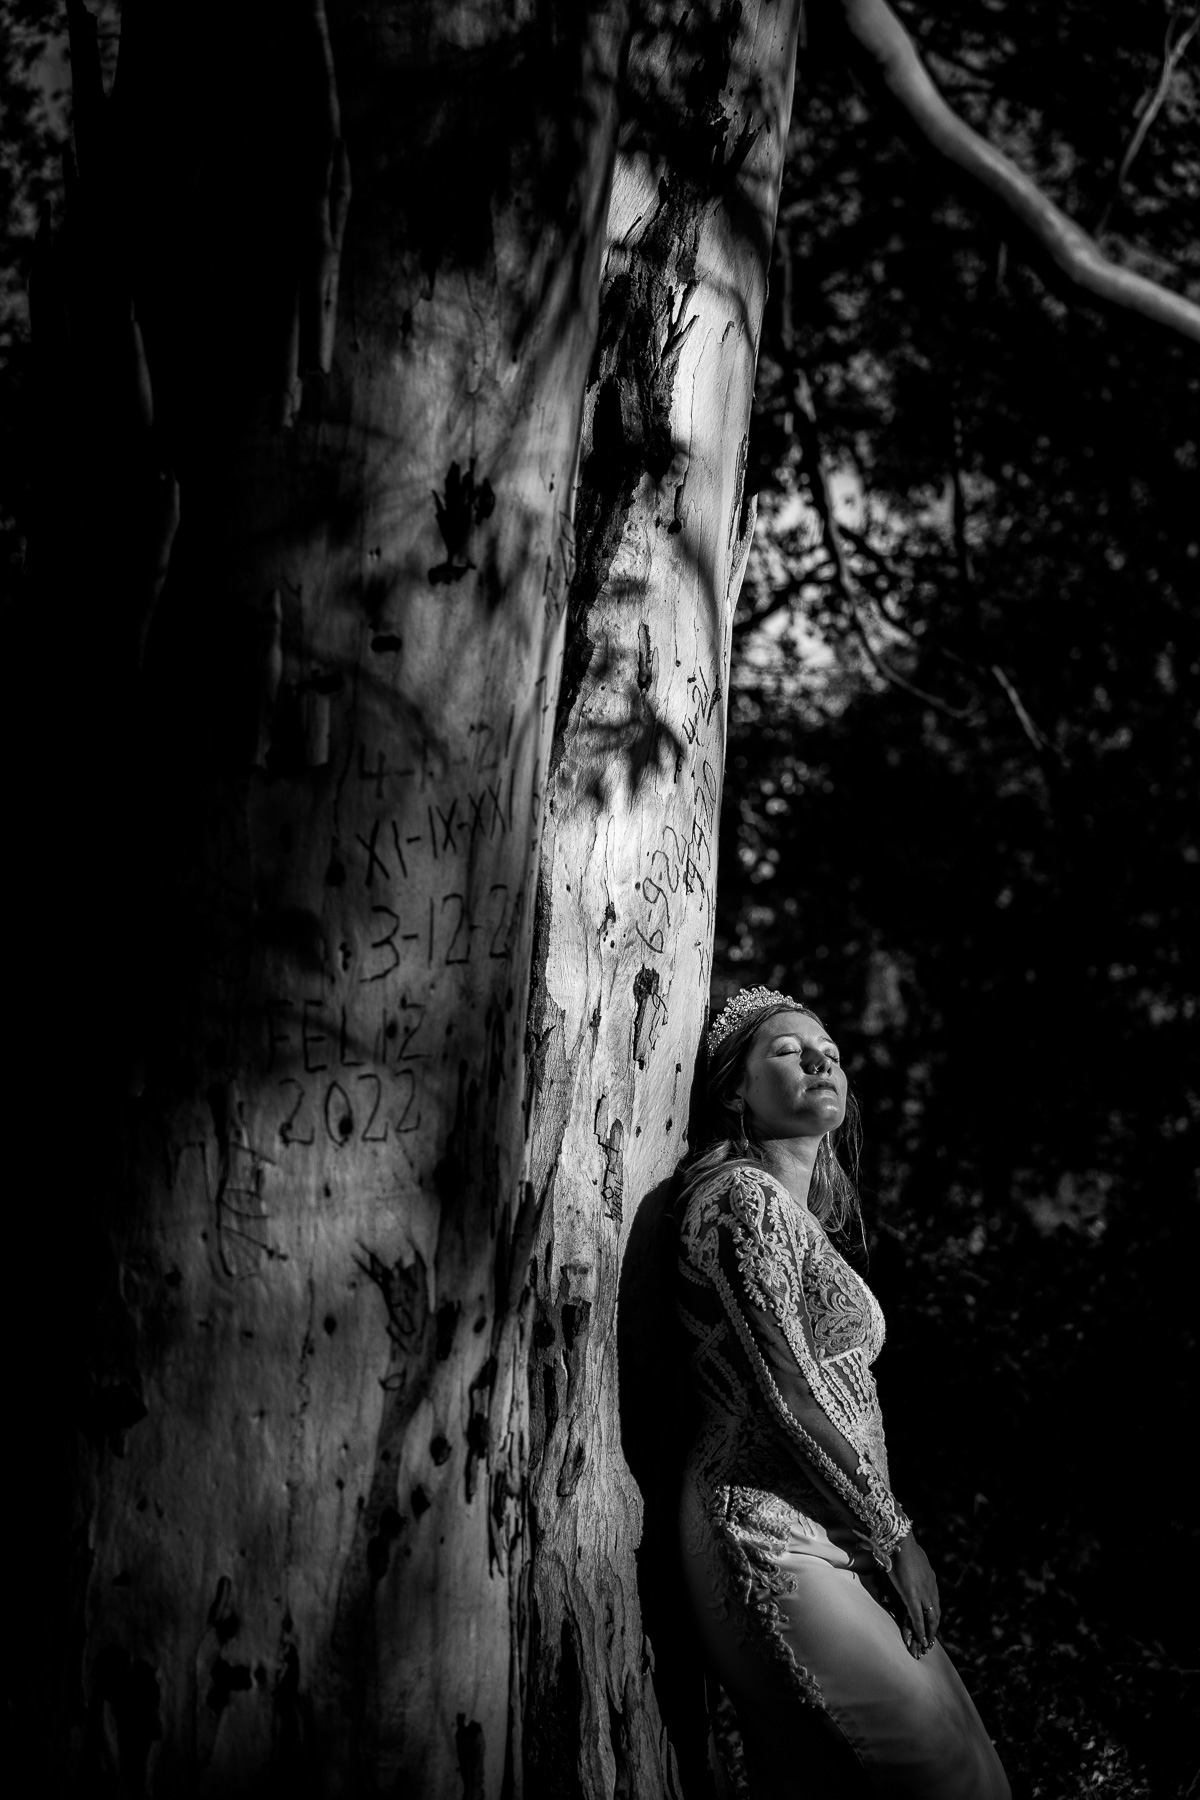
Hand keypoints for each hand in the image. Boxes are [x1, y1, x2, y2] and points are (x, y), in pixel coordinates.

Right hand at [886, 1532, 940, 1659]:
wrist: (899, 1539)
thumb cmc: (899, 1545)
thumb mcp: (908, 1557)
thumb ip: (907, 1563)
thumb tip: (897, 1557)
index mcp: (929, 1578)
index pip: (934, 1601)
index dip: (933, 1613)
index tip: (932, 1623)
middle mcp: (930, 1587)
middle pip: (935, 1612)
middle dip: (933, 1627)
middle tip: (931, 1639)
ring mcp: (923, 1592)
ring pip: (930, 1617)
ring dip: (929, 1632)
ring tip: (927, 1643)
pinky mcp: (912, 1596)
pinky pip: (917, 1617)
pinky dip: (920, 1630)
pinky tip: (921, 1639)